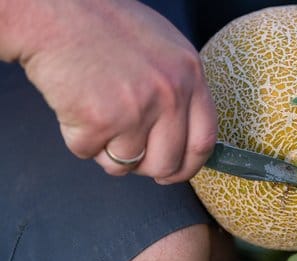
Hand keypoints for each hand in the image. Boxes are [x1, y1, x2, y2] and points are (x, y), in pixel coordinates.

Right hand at [11, 0, 216, 182]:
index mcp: (191, 75)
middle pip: (167, 164)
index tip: (175, 172)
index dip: (189, 166)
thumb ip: (180, 89)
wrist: (55, 11)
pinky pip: (89, 153)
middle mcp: (171, 95)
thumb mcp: (164, 48)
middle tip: (126, 149)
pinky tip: (76, 105)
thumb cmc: (103, 24)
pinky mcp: (100, 121)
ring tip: (96, 113)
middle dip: (145, 167)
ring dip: (107, 150)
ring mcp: (137, 110)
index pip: (204, 140)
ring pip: (126, 164)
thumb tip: (183, 135)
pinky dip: (78, 137)